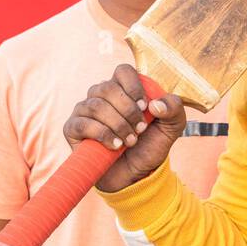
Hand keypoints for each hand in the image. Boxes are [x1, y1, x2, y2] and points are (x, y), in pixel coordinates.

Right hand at [63, 64, 185, 192]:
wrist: (135, 174)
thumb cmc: (150, 145)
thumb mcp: (172, 127)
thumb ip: (173, 109)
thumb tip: (155, 104)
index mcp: (123, 88)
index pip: (123, 71)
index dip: (134, 87)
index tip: (145, 107)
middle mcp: (101, 95)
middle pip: (108, 88)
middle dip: (128, 111)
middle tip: (140, 129)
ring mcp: (84, 110)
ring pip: (96, 106)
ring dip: (118, 125)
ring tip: (131, 141)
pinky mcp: (73, 128)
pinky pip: (83, 123)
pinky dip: (103, 134)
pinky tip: (115, 146)